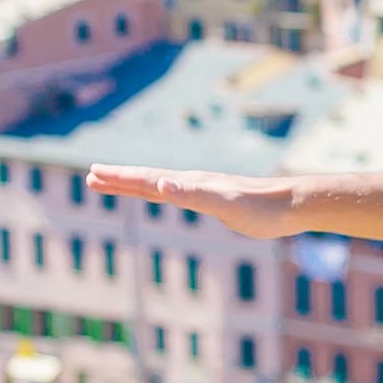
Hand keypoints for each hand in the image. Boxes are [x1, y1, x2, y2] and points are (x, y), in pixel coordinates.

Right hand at [84, 165, 299, 238]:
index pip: (146, 179)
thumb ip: (192, 193)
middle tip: (91, 176)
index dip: (119, 179)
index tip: (93, 175)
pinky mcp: (214, 201)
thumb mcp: (224, 204)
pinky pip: (177, 194)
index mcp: (190, 182)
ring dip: (135, 184)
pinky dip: (160, 192)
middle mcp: (193, 182)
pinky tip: (162, 192)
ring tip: (115, 183)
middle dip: (119, 178)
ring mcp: (203, 190)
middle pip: (148, 178)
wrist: (291, 205)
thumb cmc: (260, 208)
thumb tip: (160, 183)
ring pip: (160, 185)